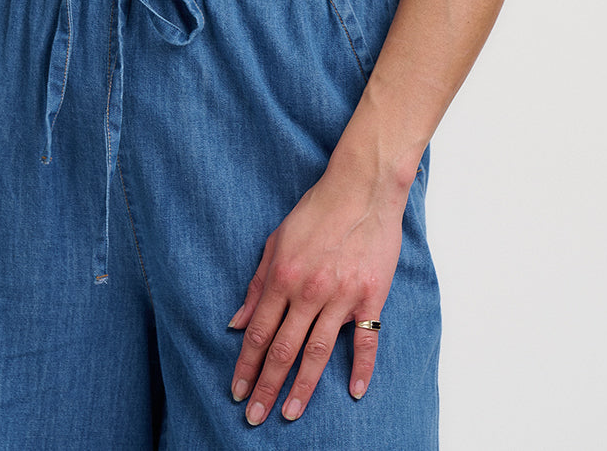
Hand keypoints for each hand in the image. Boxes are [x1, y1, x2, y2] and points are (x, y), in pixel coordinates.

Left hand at [228, 168, 403, 425]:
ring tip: (288, 413)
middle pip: (283, 349)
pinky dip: (361, 368)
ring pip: (317, 352)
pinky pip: (367, 341)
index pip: (257, 331)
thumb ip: (257, 284)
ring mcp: (342, 296)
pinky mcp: (371, 297)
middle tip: (254, 417)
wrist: (362, 188)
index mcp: (282, 276)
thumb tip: (236, 322)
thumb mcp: (276, 241)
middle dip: (265, 386)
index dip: (245, 365)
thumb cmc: (316, 211)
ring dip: (302, 387)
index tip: (236, 391)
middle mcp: (309, 290)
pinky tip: (354, 392)